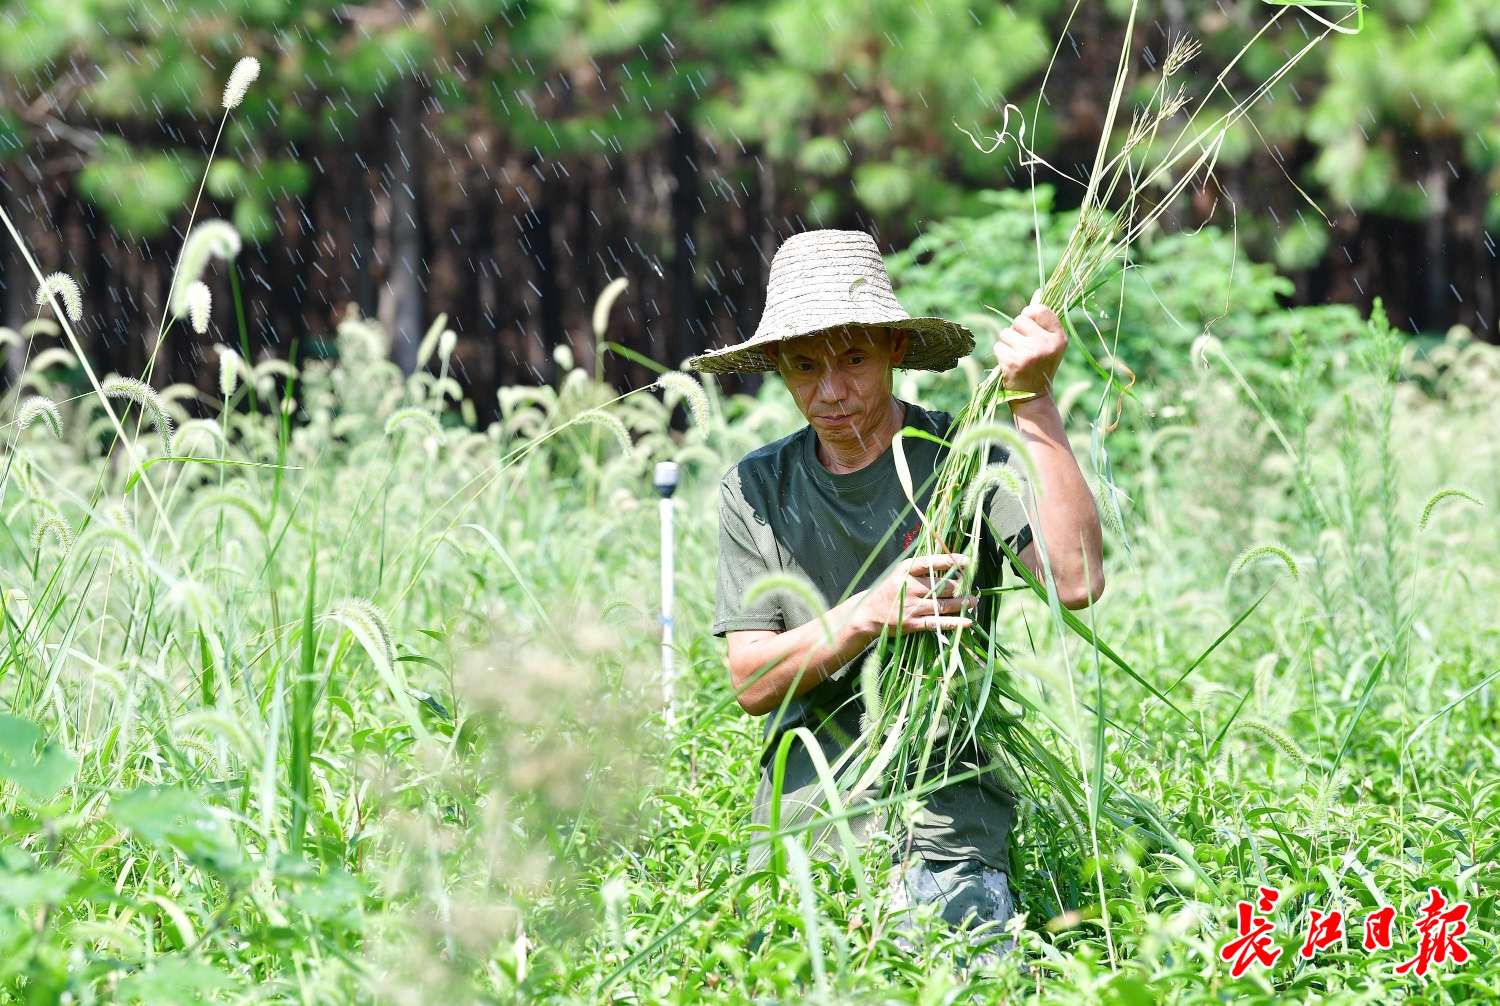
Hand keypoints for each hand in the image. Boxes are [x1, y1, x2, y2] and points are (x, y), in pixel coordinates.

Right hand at [856, 553, 977, 636]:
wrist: (867, 613)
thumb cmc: (889, 590)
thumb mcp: (899, 573)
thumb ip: (921, 568)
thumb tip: (951, 563)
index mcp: (905, 570)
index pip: (931, 562)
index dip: (952, 561)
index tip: (968, 561)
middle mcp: (909, 587)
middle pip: (943, 586)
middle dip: (960, 586)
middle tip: (970, 586)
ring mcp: (911, 606)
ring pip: (944, 604)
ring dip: (963, 603)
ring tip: (973, 601)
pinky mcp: (912, 623)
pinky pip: (938, 623)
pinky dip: (954, 623)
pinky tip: (967, 622)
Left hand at [993, 288, 1065, 400]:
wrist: (1034, 397)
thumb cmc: (1040, 366)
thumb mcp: (1049, 344)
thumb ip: (1043, 321)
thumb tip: (1037, 292)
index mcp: (1058, 337)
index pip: (1039, 309)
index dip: (1029, 315)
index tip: (1028, 325)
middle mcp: (1046, 344)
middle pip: (1018, 320)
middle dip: (1016, 331)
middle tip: (1022, 347)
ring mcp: (1030, 353)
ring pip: (1006, 333)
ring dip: (1007, 343)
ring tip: (1017, 357)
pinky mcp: (1013, 362)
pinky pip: (998, 346)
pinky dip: (1000, 354)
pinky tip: (1009, 364)